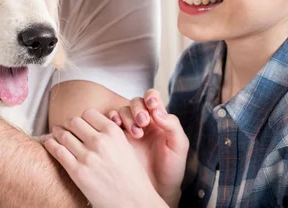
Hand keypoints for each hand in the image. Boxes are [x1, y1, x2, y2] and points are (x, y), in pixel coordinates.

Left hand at [42, 109, 164, 207]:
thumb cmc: (131, 177)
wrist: (134, 202)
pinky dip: (50, 144)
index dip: (82, 118)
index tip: (80, 124)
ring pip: (63, 134)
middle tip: (65, 128)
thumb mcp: (126, 147)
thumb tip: (89, 124)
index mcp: (113, 132)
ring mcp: (88, 157)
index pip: (88, 113)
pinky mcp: (77, 172)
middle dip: (68, 124)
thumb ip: (109, 133)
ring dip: (57, 132)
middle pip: (73, 121)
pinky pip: (58, 151)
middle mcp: (100, 141)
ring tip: (54, 134)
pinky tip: (48, 142)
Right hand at [109, 89, 188, 207]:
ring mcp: (128, 128)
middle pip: (135, 102)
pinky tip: (115, 128)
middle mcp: (143, 120)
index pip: (152, 98)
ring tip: (135, 133)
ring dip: (126, 117)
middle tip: (143, 123)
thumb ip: (173, 126)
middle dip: (138, 109)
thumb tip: (157, 111)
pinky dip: (111, 121)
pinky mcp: (116, 138)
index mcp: (159, 118)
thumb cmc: (171, 169)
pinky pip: (109, 123)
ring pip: (122, 111)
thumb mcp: (178, 146)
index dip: (150, 97)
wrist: (158, 189)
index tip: (152, 106)